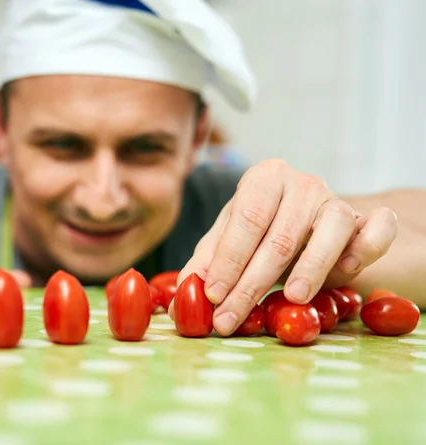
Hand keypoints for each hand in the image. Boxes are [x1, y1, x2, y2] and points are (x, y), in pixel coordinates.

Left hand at [170, 159, 396, 335]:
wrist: (308, 219)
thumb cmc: (262, 229)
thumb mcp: (231, 238)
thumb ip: (209, 259)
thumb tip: (184, 288)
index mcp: (263, 178)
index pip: (244, 221)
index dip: (227, 260)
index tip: (212, 295)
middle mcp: (302, 183)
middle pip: (279, 236)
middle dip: (251, 284)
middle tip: (231, 318)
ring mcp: (336, 199)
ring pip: (329, 229)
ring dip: (311, 266)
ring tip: (291, 297)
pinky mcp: (366, 218)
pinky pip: (377, 228)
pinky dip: (366, 248)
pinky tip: (347, 271)